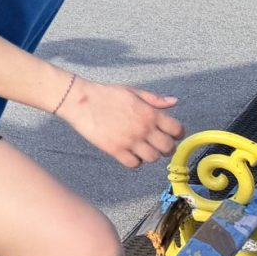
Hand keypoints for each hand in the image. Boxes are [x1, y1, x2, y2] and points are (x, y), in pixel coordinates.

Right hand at [57, 77, 180, 167]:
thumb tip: (174, 102)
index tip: (171, 134)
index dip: (176, 134)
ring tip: (141, 149)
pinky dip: (134, 161)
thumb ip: (154, 99)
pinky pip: (134, 164)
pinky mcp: (115, 150)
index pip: (177, 130)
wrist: (80, 101)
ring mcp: (130, 141)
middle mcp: (144, 129)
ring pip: (153, 158)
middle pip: (168, 148)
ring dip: (150, 155)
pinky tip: (129, 153)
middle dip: (165, 147)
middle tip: (157, 144)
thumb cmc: (106, 94)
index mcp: (150, 114)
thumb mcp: (133, 91)